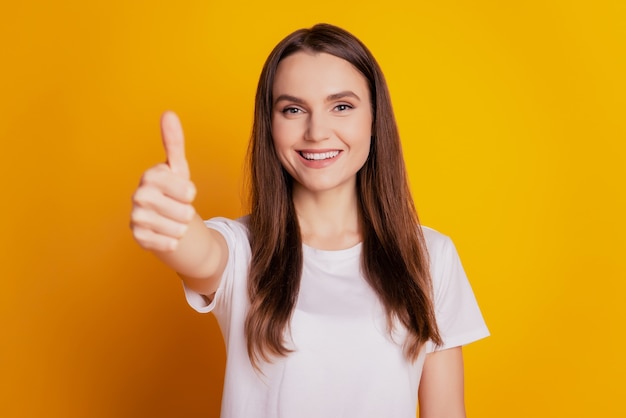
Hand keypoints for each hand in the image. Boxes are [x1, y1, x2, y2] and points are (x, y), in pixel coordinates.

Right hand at [131, 111, 196, 251]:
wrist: (165, 221)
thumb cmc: (173, 192)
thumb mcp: (178, 169)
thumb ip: (174, 142)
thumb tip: (168, 113)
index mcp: (151, 176)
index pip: (188, 190)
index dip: (191, 194)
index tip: (184, 192)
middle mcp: (139, 195)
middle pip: (184, 212)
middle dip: (188, 213)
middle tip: (179, 209)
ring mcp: (136, 217)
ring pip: (178, 229)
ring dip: (181, 228)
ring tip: (173, 221)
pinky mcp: (138, 238)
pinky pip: (168, 243)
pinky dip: (173, 241)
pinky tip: (167, 234)